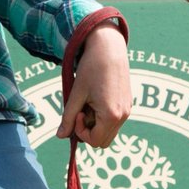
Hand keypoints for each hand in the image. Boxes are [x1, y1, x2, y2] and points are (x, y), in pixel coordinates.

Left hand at [56, 21, 130, 147]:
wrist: (109, 48)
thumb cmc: (91, 68)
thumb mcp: (76, 94)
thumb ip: (68, 117)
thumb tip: (61, 136)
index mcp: (110, 115)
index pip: (94, 141)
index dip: (81, 132)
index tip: (76, 113)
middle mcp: (122, 115)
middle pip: (103, 141)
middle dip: (89, 131)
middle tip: (82, 110)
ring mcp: (127, 110)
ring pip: (109, 131)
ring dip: (96, 124)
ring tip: (89, 103)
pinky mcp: (128, 104)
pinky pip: (115, 120)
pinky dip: (103, 116)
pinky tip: (97, 98)